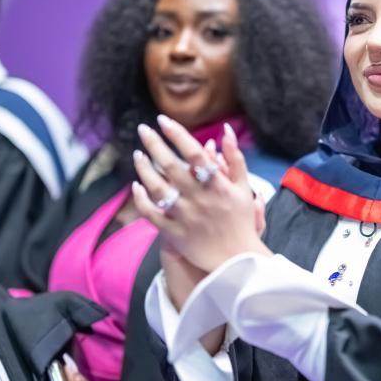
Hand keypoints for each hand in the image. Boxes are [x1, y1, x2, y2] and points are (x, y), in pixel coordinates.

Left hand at [132, 116, 270, 272]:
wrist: (236, 260)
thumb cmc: (241, 221)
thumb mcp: (244, 187)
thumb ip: (235, 158)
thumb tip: (224, 129)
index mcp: (217, 185)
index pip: (195, 153)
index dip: (177, 134)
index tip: (163, 120)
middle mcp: (198, 198)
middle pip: (171, 166)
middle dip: (154, 144)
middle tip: (143, 129)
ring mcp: (184, 216)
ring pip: (158, 188)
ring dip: (144, 169)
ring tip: (138, 154)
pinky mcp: (173, 233)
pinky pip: (152, 214)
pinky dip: (142, 199)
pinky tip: (136, 186)